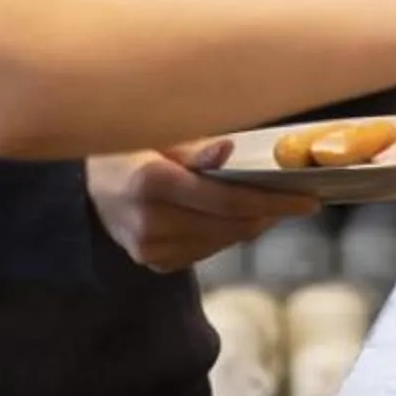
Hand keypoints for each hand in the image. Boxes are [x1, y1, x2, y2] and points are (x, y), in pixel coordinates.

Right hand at [86, 145, 316, 273]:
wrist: (85, 184)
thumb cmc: (129, 146)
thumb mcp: (157, 133)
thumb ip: (195, 148)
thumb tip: (228, 151)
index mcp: (150, 183)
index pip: (228, 201)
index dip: (274, 202)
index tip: (309, 200)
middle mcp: (149, 223)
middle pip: (231, 225)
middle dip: (269, 213)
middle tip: (298, 198)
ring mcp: (150, 249)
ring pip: (224, 241)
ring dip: (251, 224)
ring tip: (268, 202)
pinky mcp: (154, 262)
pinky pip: (207, 250)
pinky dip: (226, 233)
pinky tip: (233, 215)